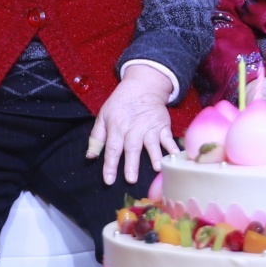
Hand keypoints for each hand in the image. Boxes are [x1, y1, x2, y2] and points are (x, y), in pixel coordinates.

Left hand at [88, 64, 178, 186]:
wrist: (142, 86)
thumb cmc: (120, 104)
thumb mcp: (103, 116)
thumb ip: (96, 137)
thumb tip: (90, 157)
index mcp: (116, 128)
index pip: (112, 149)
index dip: (110, 165)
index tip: (109, 180)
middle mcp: (133, 129)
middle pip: (131, 148)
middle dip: (131, 164)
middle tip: (131, 180)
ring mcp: (149, 127)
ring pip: (151, 143)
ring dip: (154, 156)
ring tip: (156, 168)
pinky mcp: (162, 125)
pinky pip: (168, 137)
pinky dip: (172, 146)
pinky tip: (175, 155)